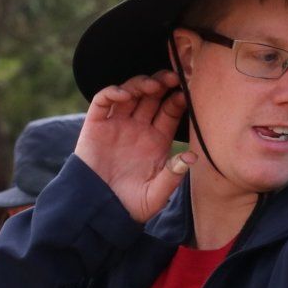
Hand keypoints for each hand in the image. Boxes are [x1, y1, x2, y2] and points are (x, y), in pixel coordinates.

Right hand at [74, 70, 195, 223]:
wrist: (98, 211)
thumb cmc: (131, 205)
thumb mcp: (156, 195)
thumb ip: (172, 176)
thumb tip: (192, 157)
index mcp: (156, 141)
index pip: (169, 111)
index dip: (177, 100)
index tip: (186, 93)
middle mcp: (138, 128)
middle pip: (152, 96)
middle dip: (163, 84)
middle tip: (173, 77)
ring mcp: (117, 125)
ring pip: (130, 93)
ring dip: (141, 83)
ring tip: (153, 85)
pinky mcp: (96, 126)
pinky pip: (103, 101)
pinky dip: (113, 92)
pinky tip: (125, 95)